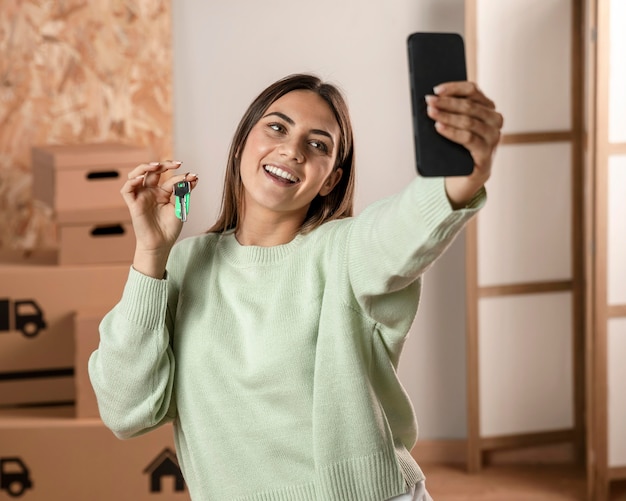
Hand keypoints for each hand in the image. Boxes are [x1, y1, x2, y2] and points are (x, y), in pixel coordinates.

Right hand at [121, 160, 198, 276]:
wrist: (161, 244)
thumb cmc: (170, 228)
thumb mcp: (180, 207)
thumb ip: (183, 192)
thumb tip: (193, 177)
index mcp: (162, 192)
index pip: (169, 178)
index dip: (181, 176)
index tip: (193, 177)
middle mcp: (150, 192)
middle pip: (152, 171)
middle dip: (164, 164)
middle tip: (177, 164)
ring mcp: (141, 197)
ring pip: (136, 175)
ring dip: (145, 167)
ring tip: (157, 165)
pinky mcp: (133, 204)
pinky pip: (127, 190)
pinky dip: (132, 182)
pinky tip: (142, 178)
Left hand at [425, 81, 502, 207]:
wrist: (467, 175)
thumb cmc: (458, 146)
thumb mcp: (456, 125)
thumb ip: (451, 111)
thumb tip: (432, 99)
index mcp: (488, 108)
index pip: (472, 90)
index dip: (454, 88)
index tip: (436, 89)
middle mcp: (495, 120)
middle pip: (469, 105)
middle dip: (446, 102)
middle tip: (429, 100)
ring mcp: (493, 137)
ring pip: (468, 121)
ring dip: (447, 116)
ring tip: (431, 112)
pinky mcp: (486, 154)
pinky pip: (468, 138)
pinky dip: (452, 132)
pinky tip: (439, 127)